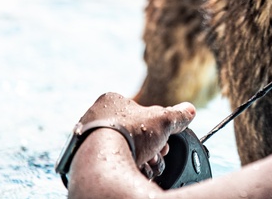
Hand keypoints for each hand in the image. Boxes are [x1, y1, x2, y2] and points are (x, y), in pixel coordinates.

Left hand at [78, 92, 195, 180]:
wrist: (104, 161)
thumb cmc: (130, 134)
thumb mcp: (164, 120)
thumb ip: (178, 115)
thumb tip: (189, 111)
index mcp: (111, 101)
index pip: (140, 114)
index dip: (156, 129)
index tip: (163, 141)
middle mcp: (95, 117)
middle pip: (133, 133)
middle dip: (150, 147)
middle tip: (156, 155)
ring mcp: (86, 138)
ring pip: (122, 148)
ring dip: (140, 158)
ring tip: (147, 165)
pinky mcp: (83, 157)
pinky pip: (110, 160)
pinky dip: (124, 165)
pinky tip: (134, 170)